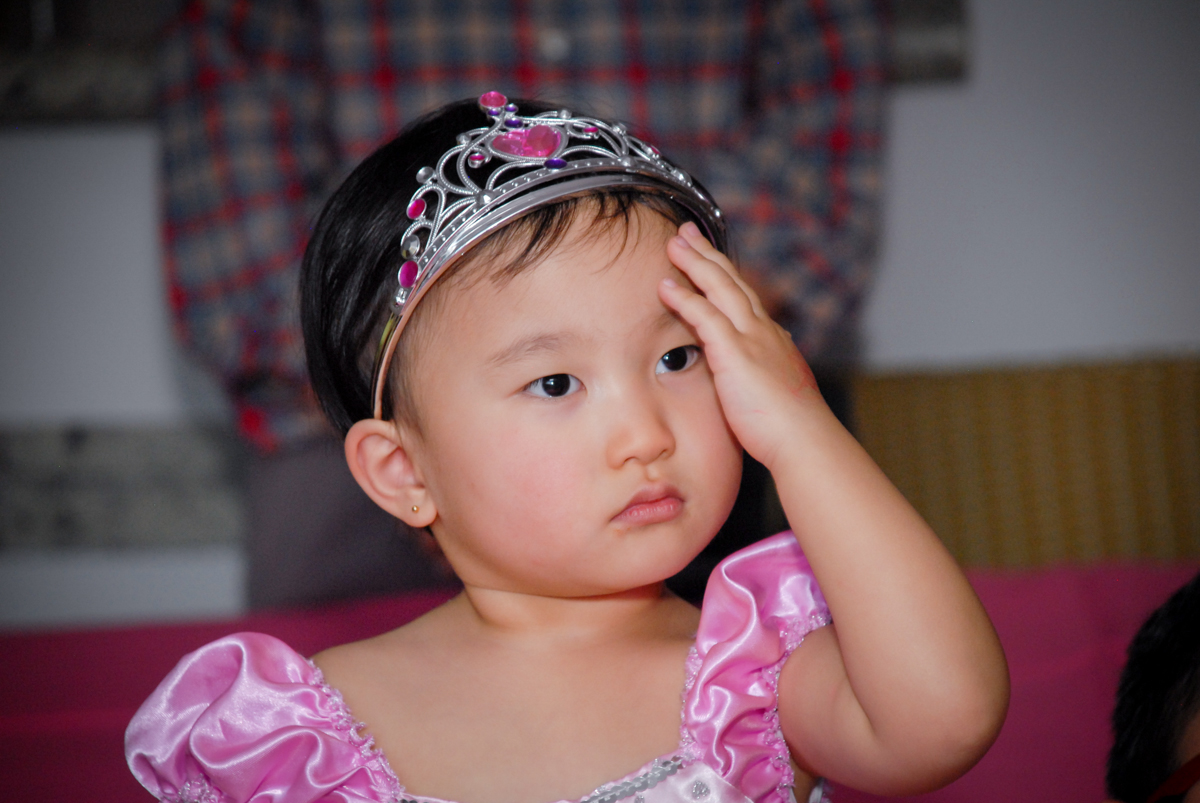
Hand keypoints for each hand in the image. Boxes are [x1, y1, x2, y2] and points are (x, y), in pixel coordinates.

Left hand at [659, 222, 821, 470]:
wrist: (805, 442)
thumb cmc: (791, 431)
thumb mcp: (781, 393)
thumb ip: (770, 376)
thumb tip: (770, 370)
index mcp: (773, 341)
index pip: (745, 300)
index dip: (726, 277)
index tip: (710, 260)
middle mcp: (765, 332)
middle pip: (733, 282)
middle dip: (709, 255)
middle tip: (688, 233)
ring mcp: (752, 339)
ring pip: (720, 288)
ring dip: (695, 262)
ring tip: (674, 243)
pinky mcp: (736, 354)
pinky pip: (705, 316)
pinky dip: (684, 298)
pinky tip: (665, 286)